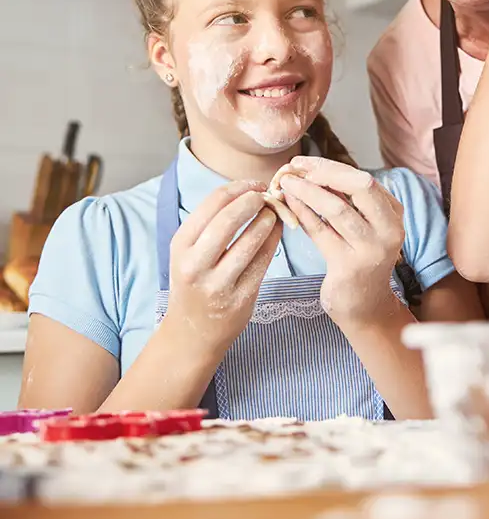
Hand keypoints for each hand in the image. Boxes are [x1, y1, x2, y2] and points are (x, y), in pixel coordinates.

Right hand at [165, 182, 281, 355]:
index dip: (239, 188)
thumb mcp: (189, 251)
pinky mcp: (239, 299)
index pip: (212, 203)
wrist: (191, 334)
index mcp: (180, 245)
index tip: (255, 185)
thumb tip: (250, 191)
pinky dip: (274, 241)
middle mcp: (194, 265)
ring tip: (274, 214)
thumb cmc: (195, 282)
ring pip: (250, 241)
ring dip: (268, 221)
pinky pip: (263, 262)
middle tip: (267, 196)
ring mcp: (217, 284)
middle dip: (254, 201)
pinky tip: (277, 232)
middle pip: (229, 220)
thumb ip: (212, 223)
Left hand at [277, 156, 405, 325]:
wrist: (364, 305)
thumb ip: (347, 201)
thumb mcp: (363, 226)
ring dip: (307, 191)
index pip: (364, 179)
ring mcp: (372, 249)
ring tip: (285, 182)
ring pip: (338, 208)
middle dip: (324, 172)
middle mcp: (389, 229)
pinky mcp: (350, 267)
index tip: (305, 162)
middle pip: (360, 186)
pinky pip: (321, 232)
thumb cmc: (359, 259)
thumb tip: (310, 170)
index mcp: (394, 214)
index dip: (332, 167)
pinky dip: (303, 213)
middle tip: (295, 168)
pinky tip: (288, 203)